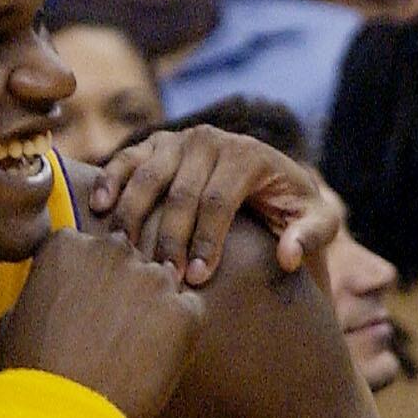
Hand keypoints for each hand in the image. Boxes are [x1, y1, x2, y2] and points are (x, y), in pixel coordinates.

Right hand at [0, 229, 202, 417]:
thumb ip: (42, 291)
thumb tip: (51, 296)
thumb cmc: (33, 370)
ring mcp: (152, 279)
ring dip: (153, 308)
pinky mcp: (184, 311)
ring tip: (134, 348)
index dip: (89, 282)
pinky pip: (190, 311)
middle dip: (123, 289)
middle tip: (111, 330)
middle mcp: (112, 250)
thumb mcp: (14, 317)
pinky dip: (180, 332)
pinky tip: (156, 357)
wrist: (63, 411)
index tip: (85, 309)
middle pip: (128, 261)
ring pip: (161, 283)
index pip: (89, 250)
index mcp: (68, 245)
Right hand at [89, 125, 338, 283]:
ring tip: (126, 254)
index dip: (205, 240)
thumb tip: (288, 255)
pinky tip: (98, 209)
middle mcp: (212, 139)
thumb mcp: (319, 223)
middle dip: (170, 239)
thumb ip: (311, 237)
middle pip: (181, 193)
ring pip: (148, 176)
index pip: (219, 200)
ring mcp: (180, 139)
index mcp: (249, 154)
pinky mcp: (157, 144)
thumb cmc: (294, 208)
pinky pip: (128, 159)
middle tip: (163, 278)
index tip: (196, 278)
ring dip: (134, 216)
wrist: (272, 182)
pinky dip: (110, 180)